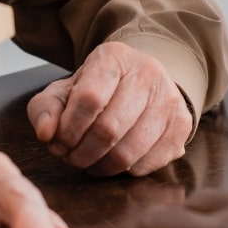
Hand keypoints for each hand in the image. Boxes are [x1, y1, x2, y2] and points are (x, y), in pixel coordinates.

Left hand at [27, 42, 192, 176]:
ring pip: (129, 152)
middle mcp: (148, 72)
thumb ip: (45, 108)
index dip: (68, 129)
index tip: (58, 142)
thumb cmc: (99, 88)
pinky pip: (148, 164)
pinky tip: (112, 160)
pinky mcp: (182, 124)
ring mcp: (169, 99)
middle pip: (108, 129)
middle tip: (70, 157)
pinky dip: (124, 171)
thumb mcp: (65, 90)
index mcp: (114, 57)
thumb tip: (45, 133)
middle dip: (81, 152)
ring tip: (88, 161)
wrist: (142, 81)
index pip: (89, 99)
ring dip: (101, 166)